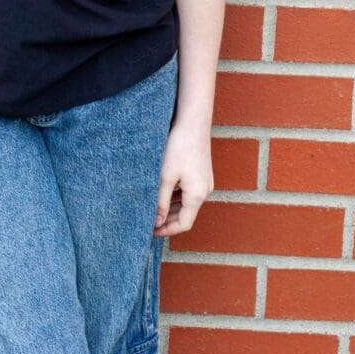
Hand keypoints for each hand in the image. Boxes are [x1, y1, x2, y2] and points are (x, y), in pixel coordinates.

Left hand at [153, 120, 213, 236]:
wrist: (193, 122)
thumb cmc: (179, 147)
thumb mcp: (166, 176)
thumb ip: (161, 201)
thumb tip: (157, 222)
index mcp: (198, 195)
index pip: (184, 224)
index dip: (167, 230)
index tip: (150, 231)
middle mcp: (205, 191)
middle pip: (186, 215)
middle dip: (168, 220)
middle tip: (148, 221)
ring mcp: (205, 182)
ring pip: (187, 203)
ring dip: (171, 208)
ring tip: (152, 209)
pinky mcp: (202, 174)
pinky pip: (189, 192)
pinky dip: (177, 196)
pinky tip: (163, 193)